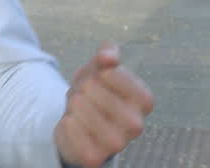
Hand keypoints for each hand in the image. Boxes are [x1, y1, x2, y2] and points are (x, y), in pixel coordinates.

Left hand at [54, 41, 152, 167]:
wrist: (80, 123)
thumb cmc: (95, 91)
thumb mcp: (100, 67)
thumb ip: (107, 53)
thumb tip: (108, 57)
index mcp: (144, 100)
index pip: (111, 73)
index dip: (97, 72)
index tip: (100, 81)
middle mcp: (136, 125)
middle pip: (91, 89)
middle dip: (81, 88)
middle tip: (85, 97)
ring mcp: (117, 144)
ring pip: (79, 108)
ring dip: (72, 104)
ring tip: (79, 109)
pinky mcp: (95, 157)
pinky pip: (69, 128)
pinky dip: (65, 122)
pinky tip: (73, 124)